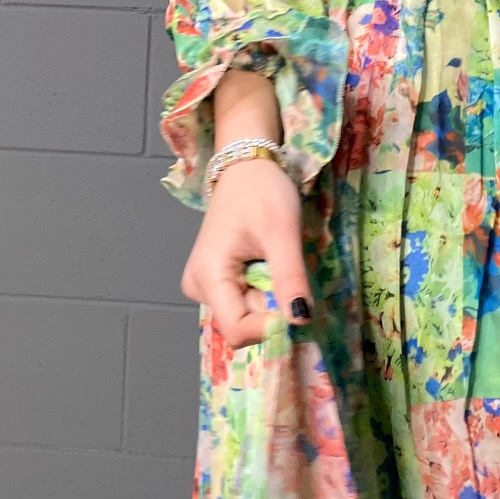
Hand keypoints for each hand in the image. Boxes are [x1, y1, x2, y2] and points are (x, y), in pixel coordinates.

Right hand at [180, 155, 312, 349]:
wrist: (246, 167)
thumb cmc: (262, 192)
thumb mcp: (282, 233)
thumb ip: (289, 278)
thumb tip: (300, 320)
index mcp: (208, 276)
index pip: (238, 330)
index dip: (271, 327)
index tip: (297, 302)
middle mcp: (199, 288)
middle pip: (243, 324)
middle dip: (273, 307)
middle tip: (285, 268)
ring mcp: (205, 286)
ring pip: (246, 315)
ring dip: (270, 298)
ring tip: (275, 261)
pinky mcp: (215, 282)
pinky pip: (244, 302)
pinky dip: (265, 292)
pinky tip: (267, 264)